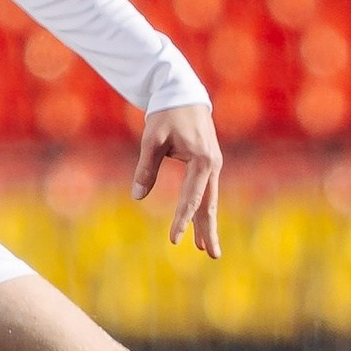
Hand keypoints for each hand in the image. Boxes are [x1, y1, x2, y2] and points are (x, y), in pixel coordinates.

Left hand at [133, 103, 221, 257]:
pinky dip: (203, 209)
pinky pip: (205, 191)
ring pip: (209, 200)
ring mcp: (212, 165)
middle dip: (208, 230)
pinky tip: (200, 224)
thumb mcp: (152, 140)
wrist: (181, 95)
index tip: (174, 240)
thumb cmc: (166, 115)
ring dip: (207, 223)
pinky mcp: (208, 164)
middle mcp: (212, 165)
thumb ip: (146, 168)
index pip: (192, 198)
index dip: (183, 220)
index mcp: (202, 160)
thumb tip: (138, 196)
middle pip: (209, 204)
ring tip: (206, 249)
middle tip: (211, 255)